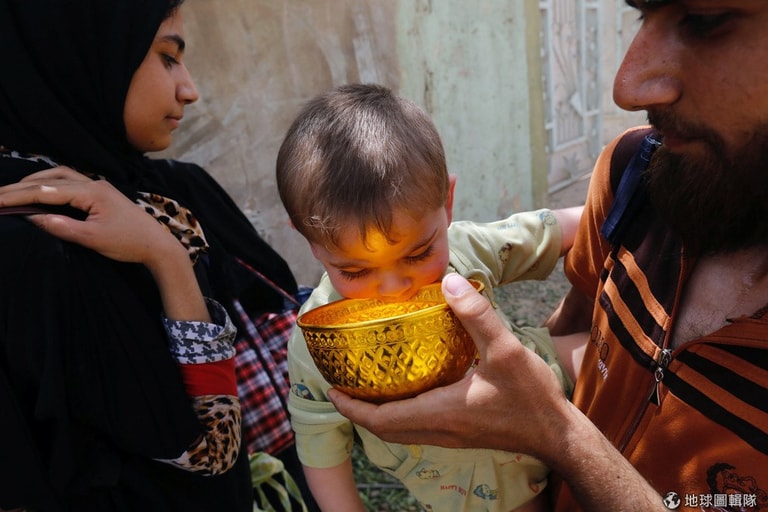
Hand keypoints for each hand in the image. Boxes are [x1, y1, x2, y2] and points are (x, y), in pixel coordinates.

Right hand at [0, 166, 183, 265]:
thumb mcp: (92, 239)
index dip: (17, 196)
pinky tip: (42, 192)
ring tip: (14, 192)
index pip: (46, 191)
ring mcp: (99, 187)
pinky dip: (51, 185)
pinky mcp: (102, 194)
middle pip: (50, 178)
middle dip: (21, 187)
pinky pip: (70, 183)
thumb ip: (62, 227)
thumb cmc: (129, 243)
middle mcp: (94, 184)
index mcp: (92, 192)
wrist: (158, 245)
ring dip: (36, 181)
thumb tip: (33, 217)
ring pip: (60, 176)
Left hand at [328, 272, 570, 457]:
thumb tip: (450, 282)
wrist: (557, 434)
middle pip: (386, 429)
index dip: (353, 408)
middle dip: (359, 412)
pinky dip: (402, 416)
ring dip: (379, 416)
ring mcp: (451, 436)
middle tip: (342, 389)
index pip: (383, 419)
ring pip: (402, 432)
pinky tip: (410, 392)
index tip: (332, 391)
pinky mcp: (462, 434)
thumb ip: (477, 315)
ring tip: (367, 390)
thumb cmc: (531, 397)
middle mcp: (440, 429)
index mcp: (441, 412)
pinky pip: (419, 429)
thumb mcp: (506, 349)